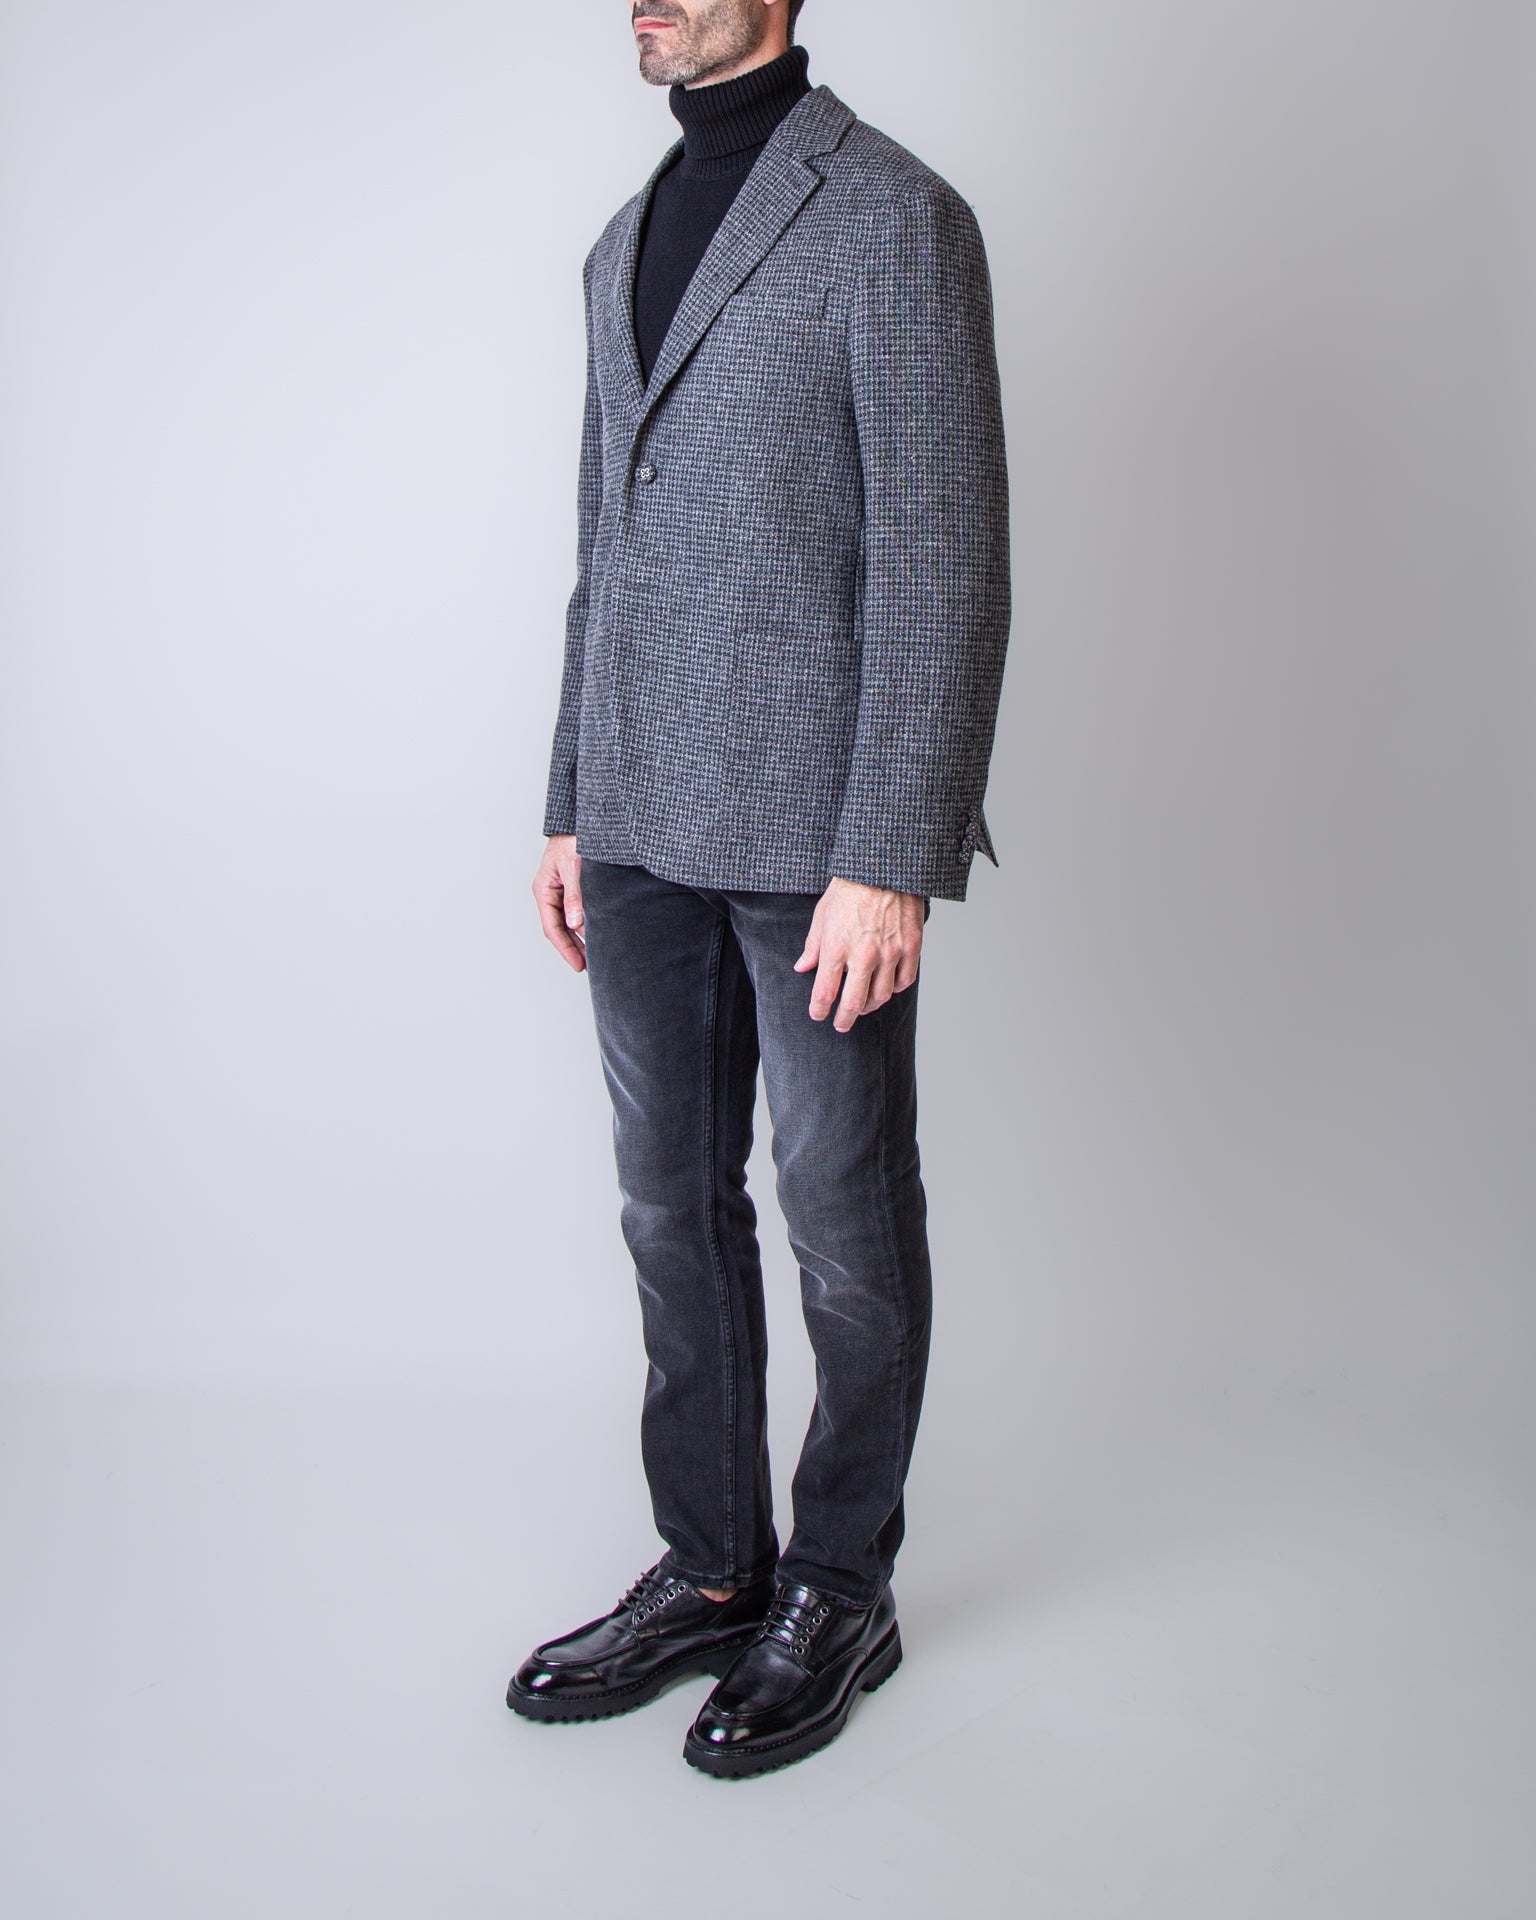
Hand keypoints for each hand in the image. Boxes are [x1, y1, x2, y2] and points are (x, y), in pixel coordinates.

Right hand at [533, 835, 585, 972]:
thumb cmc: (572, 839)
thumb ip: (575, 896)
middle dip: (573, 949)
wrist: (576, 822)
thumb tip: (575, 924)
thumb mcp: (573, 868)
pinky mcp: (571, 888)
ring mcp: (559, 891)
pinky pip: (575, 912)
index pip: (552, 928)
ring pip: (568, 922)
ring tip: (594, 956)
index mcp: (543, 890)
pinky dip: (584, 924)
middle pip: (559, 930)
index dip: (566, 949)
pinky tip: (595, 933)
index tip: (578, 965)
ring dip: (579, 939)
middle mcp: (549, 894)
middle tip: (589, 967)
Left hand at [794, 877, 923, 1030]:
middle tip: (841, 1025)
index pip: (825, 993)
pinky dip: (895, 989)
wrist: (884, 865)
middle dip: (844, 1019)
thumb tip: (802, 967)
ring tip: (863, 1007)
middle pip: (853, 1004)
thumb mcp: (822, 914)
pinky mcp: (911, 946)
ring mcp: (890, 952)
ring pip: (881, 996)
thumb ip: (813, 945)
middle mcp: (864, 955)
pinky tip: (887, 987)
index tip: (818, 1015)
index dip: (819, 1010)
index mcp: (837, 947)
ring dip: (869, 1006)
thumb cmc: (851, 886)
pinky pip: (904, 980)